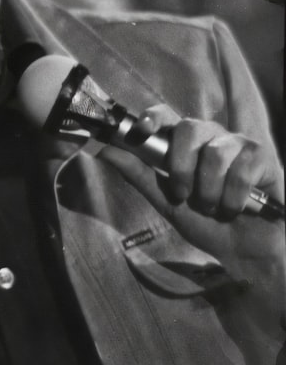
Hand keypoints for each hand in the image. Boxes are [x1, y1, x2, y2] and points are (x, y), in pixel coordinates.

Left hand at [105, 104, 282, 218]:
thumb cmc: (205, 223)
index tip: (140, 132)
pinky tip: (235, 208)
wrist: (245, 249)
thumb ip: (138, 174)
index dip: (152, 118)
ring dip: (209, 191)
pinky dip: (233, 198)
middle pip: (189, 128)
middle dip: (181, 168)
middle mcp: (209, 136)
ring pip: (215, 153)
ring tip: (212, 208)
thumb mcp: (165, 201)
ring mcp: (236, 143)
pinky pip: (240, 170)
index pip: (164, 115)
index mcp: (182, 144)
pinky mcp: (260, 156)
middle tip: (183, 195)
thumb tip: (105, 149)